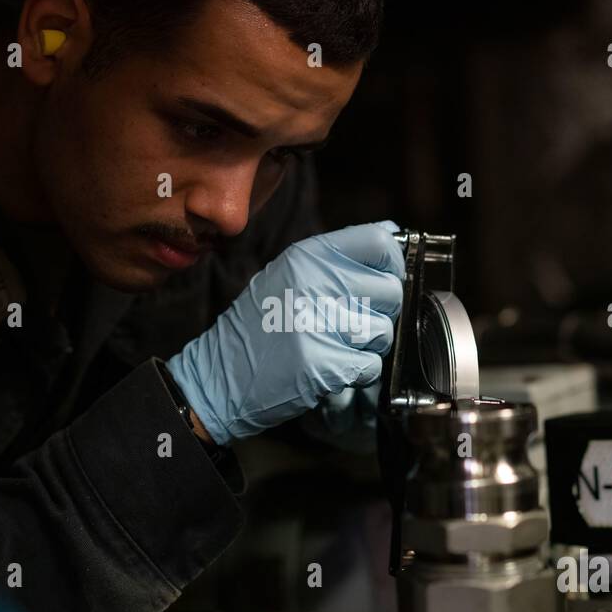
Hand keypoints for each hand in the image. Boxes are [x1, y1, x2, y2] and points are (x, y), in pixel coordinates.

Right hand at [167, 221, 404, 445]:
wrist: (219, 377)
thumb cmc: (259, 327)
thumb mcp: (290, 274)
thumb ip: (339, 256)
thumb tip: (392, 234)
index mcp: (308, 256)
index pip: (380, 243)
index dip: (392, 264)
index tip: (383, 279)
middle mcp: (314, 283)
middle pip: (390, 290)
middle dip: (379, 312)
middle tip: (348, 324)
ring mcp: (318, 324)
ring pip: (384, 331)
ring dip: (368, 346)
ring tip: (335, 346)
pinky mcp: (323, 364)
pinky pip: (371, 365)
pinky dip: (358, 373)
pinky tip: (332, 368)